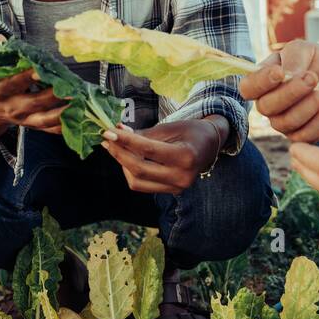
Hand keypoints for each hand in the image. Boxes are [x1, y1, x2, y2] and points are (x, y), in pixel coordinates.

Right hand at [0, 32, 72, 137]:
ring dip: (62, 112)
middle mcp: (12, 107)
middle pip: (33, 102)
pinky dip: (64, 126)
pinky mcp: (31, 126)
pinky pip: (49, 129)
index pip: (13, 84)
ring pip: (44, 119)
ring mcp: (22, 119)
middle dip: (51, 95)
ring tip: (78, 101)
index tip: (39, 70)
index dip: (26, 77)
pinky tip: (78, 118)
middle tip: (68, 86)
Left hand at [100, 116, 227, 194]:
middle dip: (119, 153)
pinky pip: (143, 185)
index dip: (125, 141)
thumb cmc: (191, 131)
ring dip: (122, 164)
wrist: (211, 145)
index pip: (147, 149)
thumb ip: (143, 134)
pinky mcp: (171, 191)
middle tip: (107, 139)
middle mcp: (182, 176)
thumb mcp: (169, 128)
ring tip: (116, 148)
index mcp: (185, 156)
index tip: (108, 132)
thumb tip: (116, 132)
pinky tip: (126, 158)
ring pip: (137, 181)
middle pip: (139, 169)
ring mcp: (177, 187)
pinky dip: (131, 172)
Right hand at [239, 40, 318, 142]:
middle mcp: (268, 104)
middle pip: (266, 107)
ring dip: (311, 104)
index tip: (279, 72)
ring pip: (287, 122)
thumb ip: (293, 58)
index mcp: (262, 81)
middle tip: (312, 77)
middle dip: (291, 92)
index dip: (260, 82)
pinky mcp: (301, 134)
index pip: (248, 88)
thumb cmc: (316, 62)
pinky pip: (305, 135)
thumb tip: (286, 75)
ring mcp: (282, 122)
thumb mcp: (305, 49)